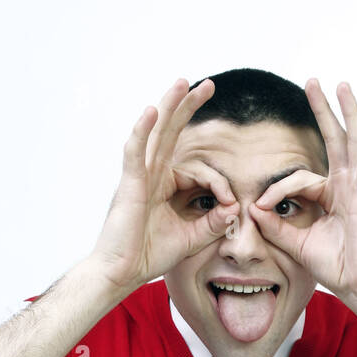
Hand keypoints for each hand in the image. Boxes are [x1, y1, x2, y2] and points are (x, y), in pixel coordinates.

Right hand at [89, 78, 237, 295]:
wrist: (121, 273)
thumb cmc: (147, 255)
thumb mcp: (191, 239)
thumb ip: (213, 223)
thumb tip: (234, 208)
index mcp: (164, 185)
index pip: (196, 168)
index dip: (218, 181)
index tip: (231, 202)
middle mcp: (151, 174)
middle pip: (171, 132)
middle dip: (188, 107)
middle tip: (208, 85)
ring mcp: (138, 177)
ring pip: (154, 133)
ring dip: (168, 107)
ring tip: (181, 83)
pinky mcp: (129, 185)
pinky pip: (135, 153)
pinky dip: (142, 131)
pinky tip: (151, 112)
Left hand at [247, 79, 356, 310]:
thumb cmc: (336, 267)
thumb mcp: (297, 244)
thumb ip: (276, 226)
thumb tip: (254, 210)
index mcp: (331, 196)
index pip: (299, 179)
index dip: (277, 191)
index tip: (262, 207)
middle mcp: (346, 186)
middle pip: (335, 140)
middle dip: (323, 110)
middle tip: (314, 82)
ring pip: (352, 143)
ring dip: (346, 112)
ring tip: (340, 85)